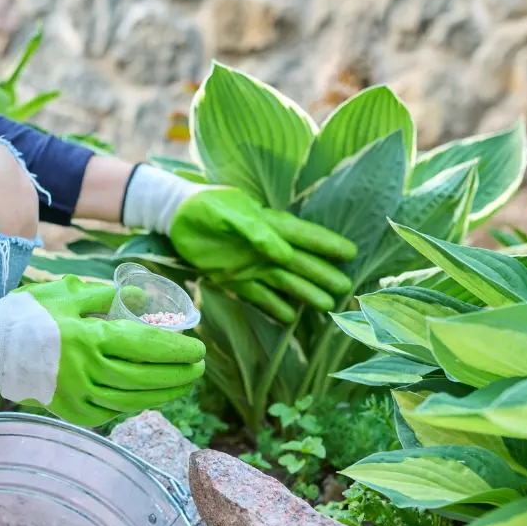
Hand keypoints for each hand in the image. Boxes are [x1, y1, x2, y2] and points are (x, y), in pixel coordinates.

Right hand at [0, 276, 205, 426]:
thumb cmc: (27, 315)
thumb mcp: (68, 294)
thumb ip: (107, 297)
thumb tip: (140, 298)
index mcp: (91, 339)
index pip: (147, 346)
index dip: (177, 350)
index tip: (198, 349)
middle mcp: (89, 371)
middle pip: (147, 377)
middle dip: (179, 374)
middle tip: (198, 368)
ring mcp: (80, 396)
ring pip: (134, 400)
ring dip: (164, 394)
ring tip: (183, 385)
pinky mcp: (71, 411)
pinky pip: (113, 412)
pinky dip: (135, 404)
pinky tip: (149, 397)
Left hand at [123, 166, 356, 323]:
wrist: (176, 217)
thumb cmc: (205, 207)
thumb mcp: (228, 214)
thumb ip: (255, 232)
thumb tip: (283, 253)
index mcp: (268, 225)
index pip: (304, 236)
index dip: (327, 244)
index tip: (350, 253)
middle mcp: (266, 247)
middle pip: (300, 263)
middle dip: (322, 274)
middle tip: (344, 289)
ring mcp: (252, 265)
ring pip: (284, 282)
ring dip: (304, 293)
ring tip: (326, 306)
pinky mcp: (234, 278)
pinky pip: (259, 295)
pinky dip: (273, 306)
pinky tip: (289, 318)